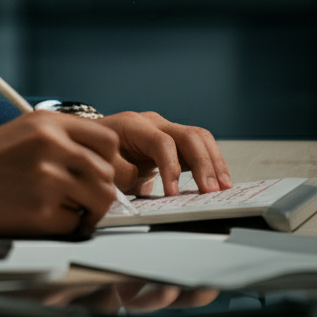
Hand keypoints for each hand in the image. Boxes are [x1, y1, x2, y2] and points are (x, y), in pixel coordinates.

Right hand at [0, 111, 119, 236]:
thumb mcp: (22, 131)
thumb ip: (61, 139)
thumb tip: (99, 162)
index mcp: (47, 122)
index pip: (107, 140)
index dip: (107, 160)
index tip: (96, 170)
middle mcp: (52, 145)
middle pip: (108, 172)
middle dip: (98, 189)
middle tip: (80, 197)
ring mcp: (48, 178)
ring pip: (101, 199)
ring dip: (88, 210)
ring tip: (65, 209)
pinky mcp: (42, 211)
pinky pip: (76, 224)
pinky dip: (65, 226)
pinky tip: (41, 217)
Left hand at [95, 111, 231, 196]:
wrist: (93, 144)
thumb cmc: (96, 155)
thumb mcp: (103, 166)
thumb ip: (125, 173)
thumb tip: (152, 188)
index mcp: (133, 125)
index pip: (161, 142)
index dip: (170, 168)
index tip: (173, 194)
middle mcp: (153, 123)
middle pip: (188, 136)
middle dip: (203, 164)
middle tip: (211, 191)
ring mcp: (166, 129)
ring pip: (199, 138)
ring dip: (214, 163)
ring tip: (224, 188)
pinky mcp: (174, 142)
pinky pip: (199, 148)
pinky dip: (211, 164)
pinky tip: (219, 182)